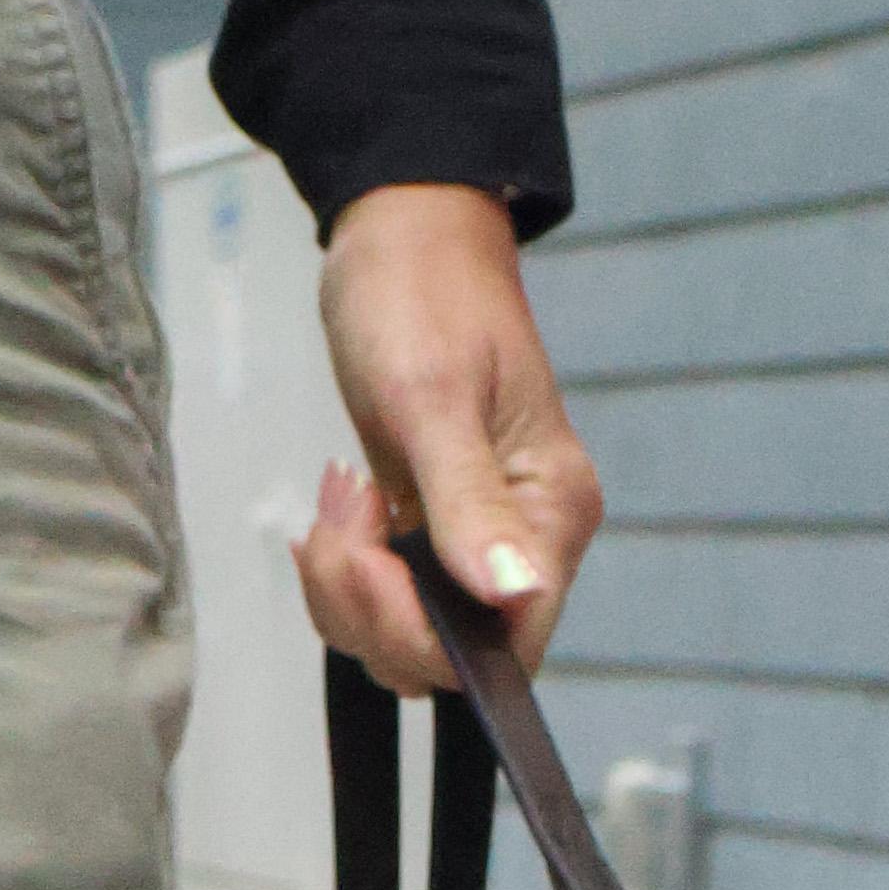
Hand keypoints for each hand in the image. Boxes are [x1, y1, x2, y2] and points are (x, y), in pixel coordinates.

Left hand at [299, 182, 604, 691]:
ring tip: (338, 502)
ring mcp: (481, 545)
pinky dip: (347, 577)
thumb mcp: (432, 397)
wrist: (404, 233)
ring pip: (410, 640)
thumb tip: (514, 592)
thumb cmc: (422, 291)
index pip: (505, 645)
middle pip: (452, 657)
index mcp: (550, 515)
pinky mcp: (438, 536)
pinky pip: (391, 604)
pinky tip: (340, 517)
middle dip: (372, 606)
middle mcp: (527, 544)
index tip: (373, 551)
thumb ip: (470, 503)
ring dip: (349, 592)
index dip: (424, 629)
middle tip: (340, 516)